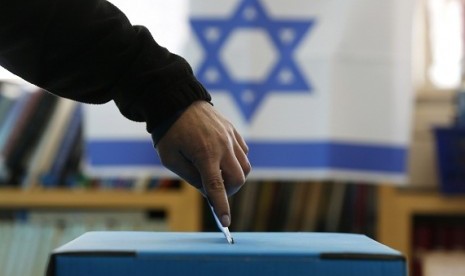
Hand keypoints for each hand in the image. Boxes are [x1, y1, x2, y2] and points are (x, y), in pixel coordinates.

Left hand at [156, 101, 250, 226]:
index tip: (225, 222)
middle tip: (215, 191)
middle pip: (238, 179)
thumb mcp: (171, 160)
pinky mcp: (233, 131)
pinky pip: (243, 152)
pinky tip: (223, 160)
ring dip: (235, 177)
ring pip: (245, 167)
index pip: (217, 187)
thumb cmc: (169, 132)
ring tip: (218, 174)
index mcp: (205, 155)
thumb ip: (192, 177)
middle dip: (229, 191)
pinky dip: (237, 162)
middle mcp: (222, 146)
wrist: (176, 101)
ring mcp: (230, 137)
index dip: (222, 207)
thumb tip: (209, 191)